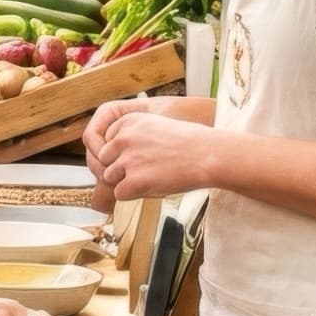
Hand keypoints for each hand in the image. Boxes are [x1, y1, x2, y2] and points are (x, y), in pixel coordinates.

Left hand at [86, 107, 217, 202]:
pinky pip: (118, 194)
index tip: (144, 155)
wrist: (211, 156)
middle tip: (148, 169)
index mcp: (128, 120)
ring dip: (126, 182)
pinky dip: (132, 195)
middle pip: (104, 160)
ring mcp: (127, 159)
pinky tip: (153, 187)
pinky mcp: (134, 180)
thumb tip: (114, 153)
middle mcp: (123, 137)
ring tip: (153, 177)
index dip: (123, 153)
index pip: (107, 142)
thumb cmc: (191, 144)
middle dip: (121, 168)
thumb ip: (133, 135)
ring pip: (109, 177)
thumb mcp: (157, 125)